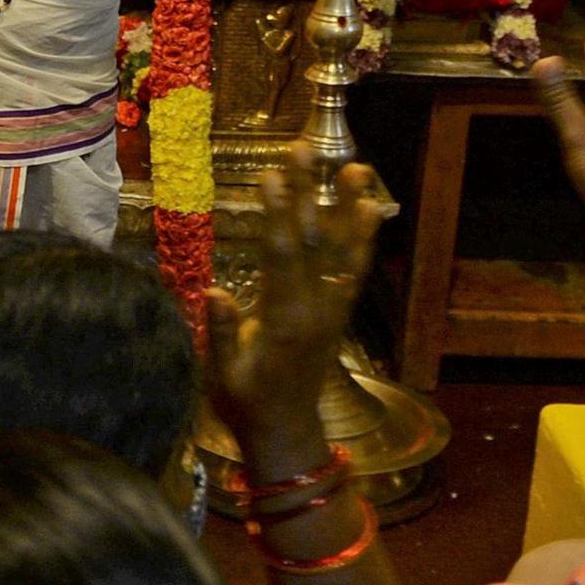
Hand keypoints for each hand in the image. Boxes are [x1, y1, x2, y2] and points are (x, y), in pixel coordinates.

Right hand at [203, 144, 382, 460]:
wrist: (287, 434)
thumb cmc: (246, 405)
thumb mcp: (224, 376)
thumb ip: (223, 334)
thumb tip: (214, 293)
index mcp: (283, 320)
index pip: (279, 255)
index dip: (276, 214)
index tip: (270, 175)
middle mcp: (313, 309)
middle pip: (310, 240)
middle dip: (306, 192)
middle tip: (303, 150)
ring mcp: (330, 310)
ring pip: (341, 251)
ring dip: (348, 208)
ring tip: (357, 169)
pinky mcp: (337, 314)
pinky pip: (354, 270)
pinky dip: (362, 239)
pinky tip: (369, 211)